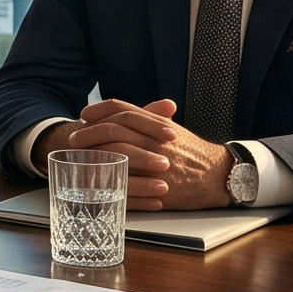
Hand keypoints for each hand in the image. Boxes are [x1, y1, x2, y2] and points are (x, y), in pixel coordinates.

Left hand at [52, 99, 231, 210]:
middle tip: (74, 138)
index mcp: (158, 122)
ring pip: (117, 151)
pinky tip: (94, 177)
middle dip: (89, 133)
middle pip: (113, 129)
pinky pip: (126, 179)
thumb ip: (149, 119)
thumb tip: (121, 114)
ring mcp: (156, 160)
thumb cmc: (194, 153)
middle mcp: (155, 138)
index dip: (99, 110)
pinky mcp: (157, 183)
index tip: (84, 114)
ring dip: (94, 153)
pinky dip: (107, 177)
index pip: (122, 108)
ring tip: (80, 156)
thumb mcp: (172, 130)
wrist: (218, 175)